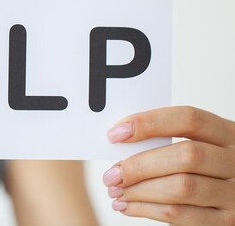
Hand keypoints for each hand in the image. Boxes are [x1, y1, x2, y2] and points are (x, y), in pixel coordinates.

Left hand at [103, 106, 234, 224]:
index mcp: (226, 133)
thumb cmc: (202, 168)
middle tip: (111, 174)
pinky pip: (180, 215)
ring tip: (116, 191)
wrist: (229, 198)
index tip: (115, 134)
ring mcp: (234, 193)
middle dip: (140, 165)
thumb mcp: (198, 145)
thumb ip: (166, 140)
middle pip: (186, 156)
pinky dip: (146, 210)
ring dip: (139, 191)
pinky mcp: (226, 220)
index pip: (189, 119)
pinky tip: (128, 205)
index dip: (149, 123)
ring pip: (181, 188)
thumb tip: (119, 138)